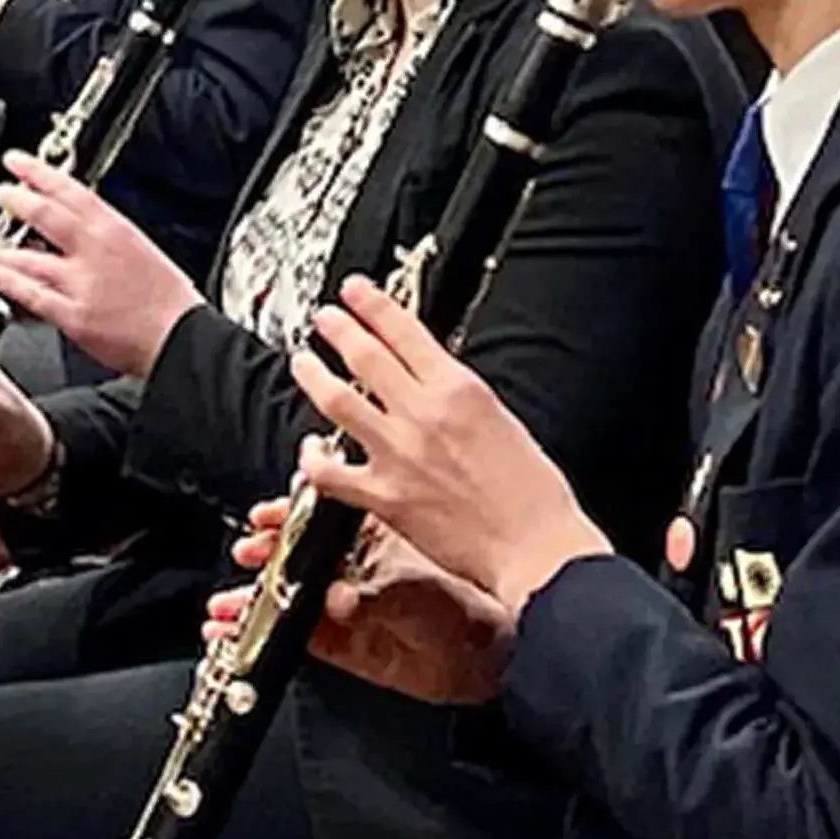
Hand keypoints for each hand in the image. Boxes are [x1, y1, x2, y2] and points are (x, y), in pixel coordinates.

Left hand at [0, 151, 200, 378]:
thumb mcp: (141, 251)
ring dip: (1, 251)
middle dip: (17, 200)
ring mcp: (81, 283)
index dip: (37, 172)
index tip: (16, 161)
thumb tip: (76, 227)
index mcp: (114, 230)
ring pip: (29, 258)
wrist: (181, 338)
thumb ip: (105, 238)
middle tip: (0, 193)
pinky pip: (31, 295)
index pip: (69, 190)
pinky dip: (7, 284)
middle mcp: (95, 252)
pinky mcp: (73, 315)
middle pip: (45, 215)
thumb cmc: (169, 301)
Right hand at [209, 496, 513, 704]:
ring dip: (253, 597)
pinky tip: (233, 634)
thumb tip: (339, 599)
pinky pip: (294, 637)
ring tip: (225, 605)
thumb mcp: (420, 597)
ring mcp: (347, 607)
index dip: (287, 517)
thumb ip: (377, 599)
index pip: (321, 516)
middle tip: (245, 554)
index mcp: (376, 536)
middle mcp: (357, 568)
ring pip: (288, 595)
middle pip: (295, 554)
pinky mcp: (342, 645)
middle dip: (263, 554)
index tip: (264, 517)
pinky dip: (260, 637)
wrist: (496, 659)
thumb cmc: (473, 609)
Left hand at [289, 275, 611, 614]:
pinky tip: (310, 450)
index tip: (355, 290)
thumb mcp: (503, 421)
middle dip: (337, 328)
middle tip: (324, 317)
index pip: (405, 330)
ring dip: (313, 375)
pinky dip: (313, 458)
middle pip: (364, 355)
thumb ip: (459, 397)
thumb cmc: (533, 494)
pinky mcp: (384, 496)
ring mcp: (399, 454)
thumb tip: (428, 379)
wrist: (536, 548)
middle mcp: (424, 414)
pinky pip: (330, 472)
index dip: (372, 304)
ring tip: (303, 362)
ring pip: (337, 400)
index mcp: (460, 390)